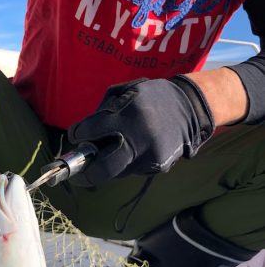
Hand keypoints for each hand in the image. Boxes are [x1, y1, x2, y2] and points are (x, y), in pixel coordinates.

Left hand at [67, 76, 214, 186]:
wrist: (190, 107)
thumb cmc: (151, 96)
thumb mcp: (125, 92)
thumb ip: (103, 112)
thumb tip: (82, 136)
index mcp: (130, 114)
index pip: (91, 131)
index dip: (78, 134)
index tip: (75, 135)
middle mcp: (141, 138)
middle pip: (104, 168)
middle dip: (86, 174)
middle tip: (77, 173)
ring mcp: (151, 156)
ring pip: (116, 172)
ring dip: (106, 165)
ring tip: (105, 153)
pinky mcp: (159, 166)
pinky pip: (131, 170)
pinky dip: (124, 162)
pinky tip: (129, 150)